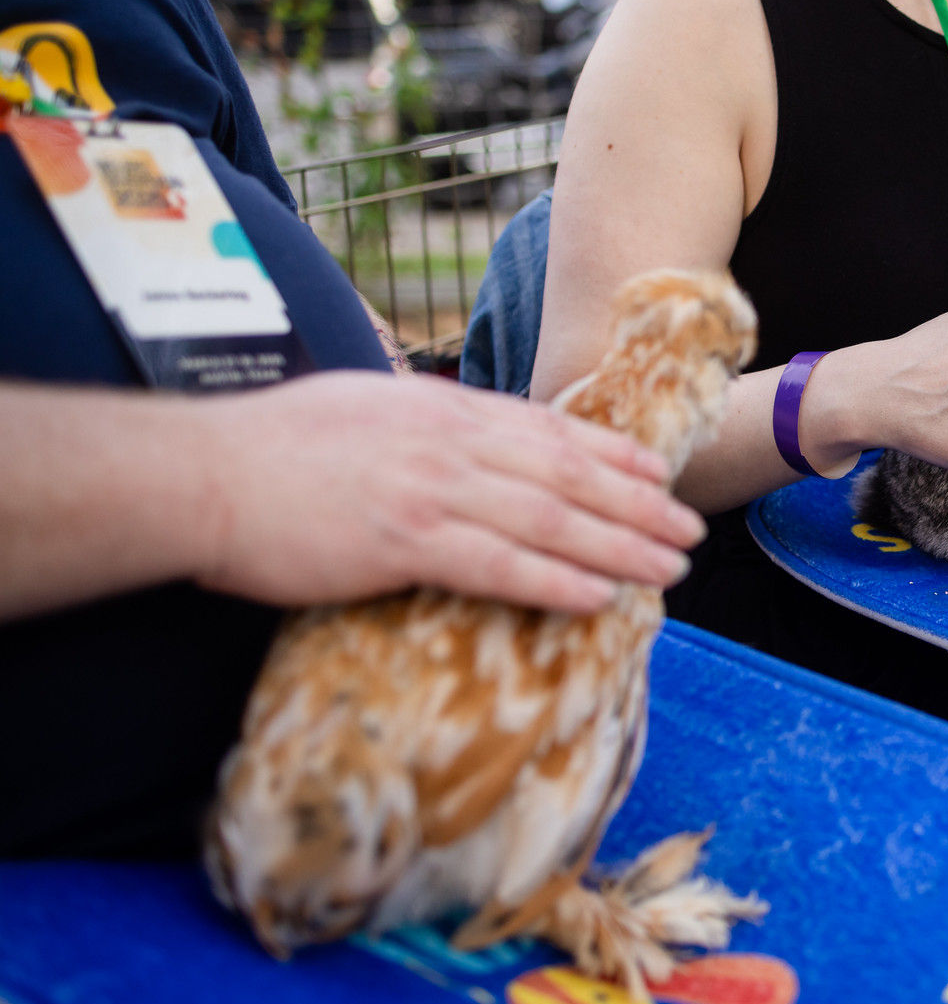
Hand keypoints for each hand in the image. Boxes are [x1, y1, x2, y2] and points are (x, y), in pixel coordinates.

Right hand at [192, 371, 706, 612]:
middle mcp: (450, 443)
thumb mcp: (364, 407)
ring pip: (551, 520)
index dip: (612, 455)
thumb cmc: (270, 448)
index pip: (548, 431)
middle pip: (569, 476)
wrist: (202, 473)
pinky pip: (500, 565)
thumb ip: (423, 422)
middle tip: (689, 532)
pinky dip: (556, 580)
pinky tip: (599, 596)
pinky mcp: (404, 540)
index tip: (657, 474)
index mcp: (441, 410)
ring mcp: (431, 490)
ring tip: (669, 569)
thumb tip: (461, 433)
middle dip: (638, 505)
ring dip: (620, 546)